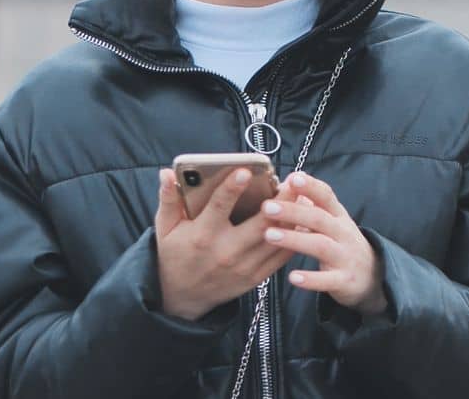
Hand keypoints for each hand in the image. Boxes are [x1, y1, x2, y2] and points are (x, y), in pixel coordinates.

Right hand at [154, 167, 293, 320]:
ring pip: (276, 240)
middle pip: (260, 224)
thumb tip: (166, 173)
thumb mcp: (165, 227)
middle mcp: (226, 252)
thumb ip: (168, 199)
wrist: (182, 296)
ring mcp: (244, 266)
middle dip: (280, 201)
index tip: (245, 171)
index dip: (232, 188)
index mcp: (203, 235)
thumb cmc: (174, 254)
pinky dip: (294, 237)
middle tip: (294, 181)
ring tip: (304, 196)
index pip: (219, 207)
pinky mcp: (256, 277)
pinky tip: (303, 220)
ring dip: (292, 217)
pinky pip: (280, 256)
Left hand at [260, 172, 387, 316]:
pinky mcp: (344, 280)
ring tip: (269, 235)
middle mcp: (343, 233)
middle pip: (319, 219)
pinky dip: (311, 280)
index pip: (326, 196)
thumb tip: (290, 179)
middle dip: (293, 211)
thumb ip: (313, 204)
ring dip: (294, 240)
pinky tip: (292, 277)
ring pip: (320, 246)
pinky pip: (327, 280)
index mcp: (338, 216)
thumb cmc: (342, 243)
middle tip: (266, 207)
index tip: (292, 178)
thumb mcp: (333, 222)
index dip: (311, 186)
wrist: (373, 275)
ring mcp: (345, 257)